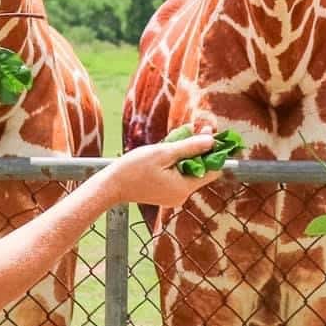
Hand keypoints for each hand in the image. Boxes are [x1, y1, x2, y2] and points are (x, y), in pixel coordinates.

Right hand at [103, 134, 225, 210]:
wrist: (111, 185)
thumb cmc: (134, 168)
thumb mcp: (164, 153)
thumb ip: (190, 147)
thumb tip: (211, 140)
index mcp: (184, 188)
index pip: (212, 171)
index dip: (213, 153)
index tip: (211, 135)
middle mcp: (182, 195)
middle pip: (200, 170)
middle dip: (198, 150)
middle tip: (196, 129)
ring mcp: (173, 196)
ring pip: (188, 171)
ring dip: (186, 154)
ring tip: (179, 137)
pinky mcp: (165, 193)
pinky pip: (178, 175)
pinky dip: (176, 162)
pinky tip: (168, 150)